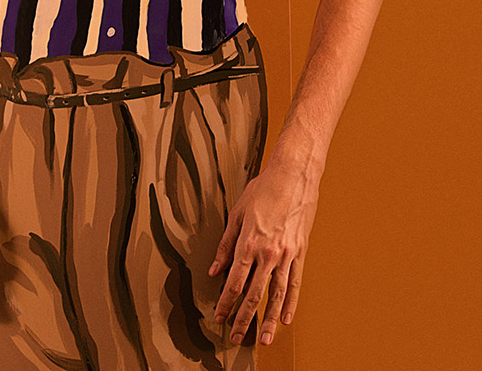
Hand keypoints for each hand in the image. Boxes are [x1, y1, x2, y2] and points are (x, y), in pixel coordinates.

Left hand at [208, 157, 318, 346]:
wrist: (294, 177)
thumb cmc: (264, 190)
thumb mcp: (237, 213)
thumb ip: (226, 244)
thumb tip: (215, 269)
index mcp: (249, 243)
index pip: (234, 282)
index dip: (225, 303)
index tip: (219, 316)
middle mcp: (268, 253)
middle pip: (253, 295)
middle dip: (243, 319)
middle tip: (236, 337)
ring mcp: (287, 255)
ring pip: (277, 295)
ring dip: (268, 320)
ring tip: (263, 339)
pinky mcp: (300, 253)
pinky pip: (295, 284)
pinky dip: (291, 303)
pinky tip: (286, 318)